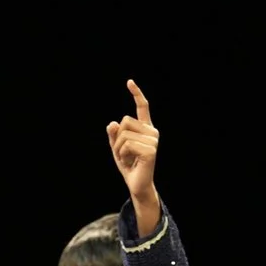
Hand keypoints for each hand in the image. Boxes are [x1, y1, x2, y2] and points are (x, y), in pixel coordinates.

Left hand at [106, 79, 159, 225]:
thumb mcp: (117, 148)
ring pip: (124, 134)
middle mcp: (152, 131)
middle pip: (125, 121)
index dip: (137, 94)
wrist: (137, 184)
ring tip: (127, 158)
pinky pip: (126, 145)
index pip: (142, 107)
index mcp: (146, 128)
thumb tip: (112, 123)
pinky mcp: (150, 150)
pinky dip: (122, 154)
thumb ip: (114, 135)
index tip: (129, 82)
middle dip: (117, 138)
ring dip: (119, 148)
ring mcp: (153, 140)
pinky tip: (130, 162)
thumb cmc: (129, 165)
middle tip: (124, 153)